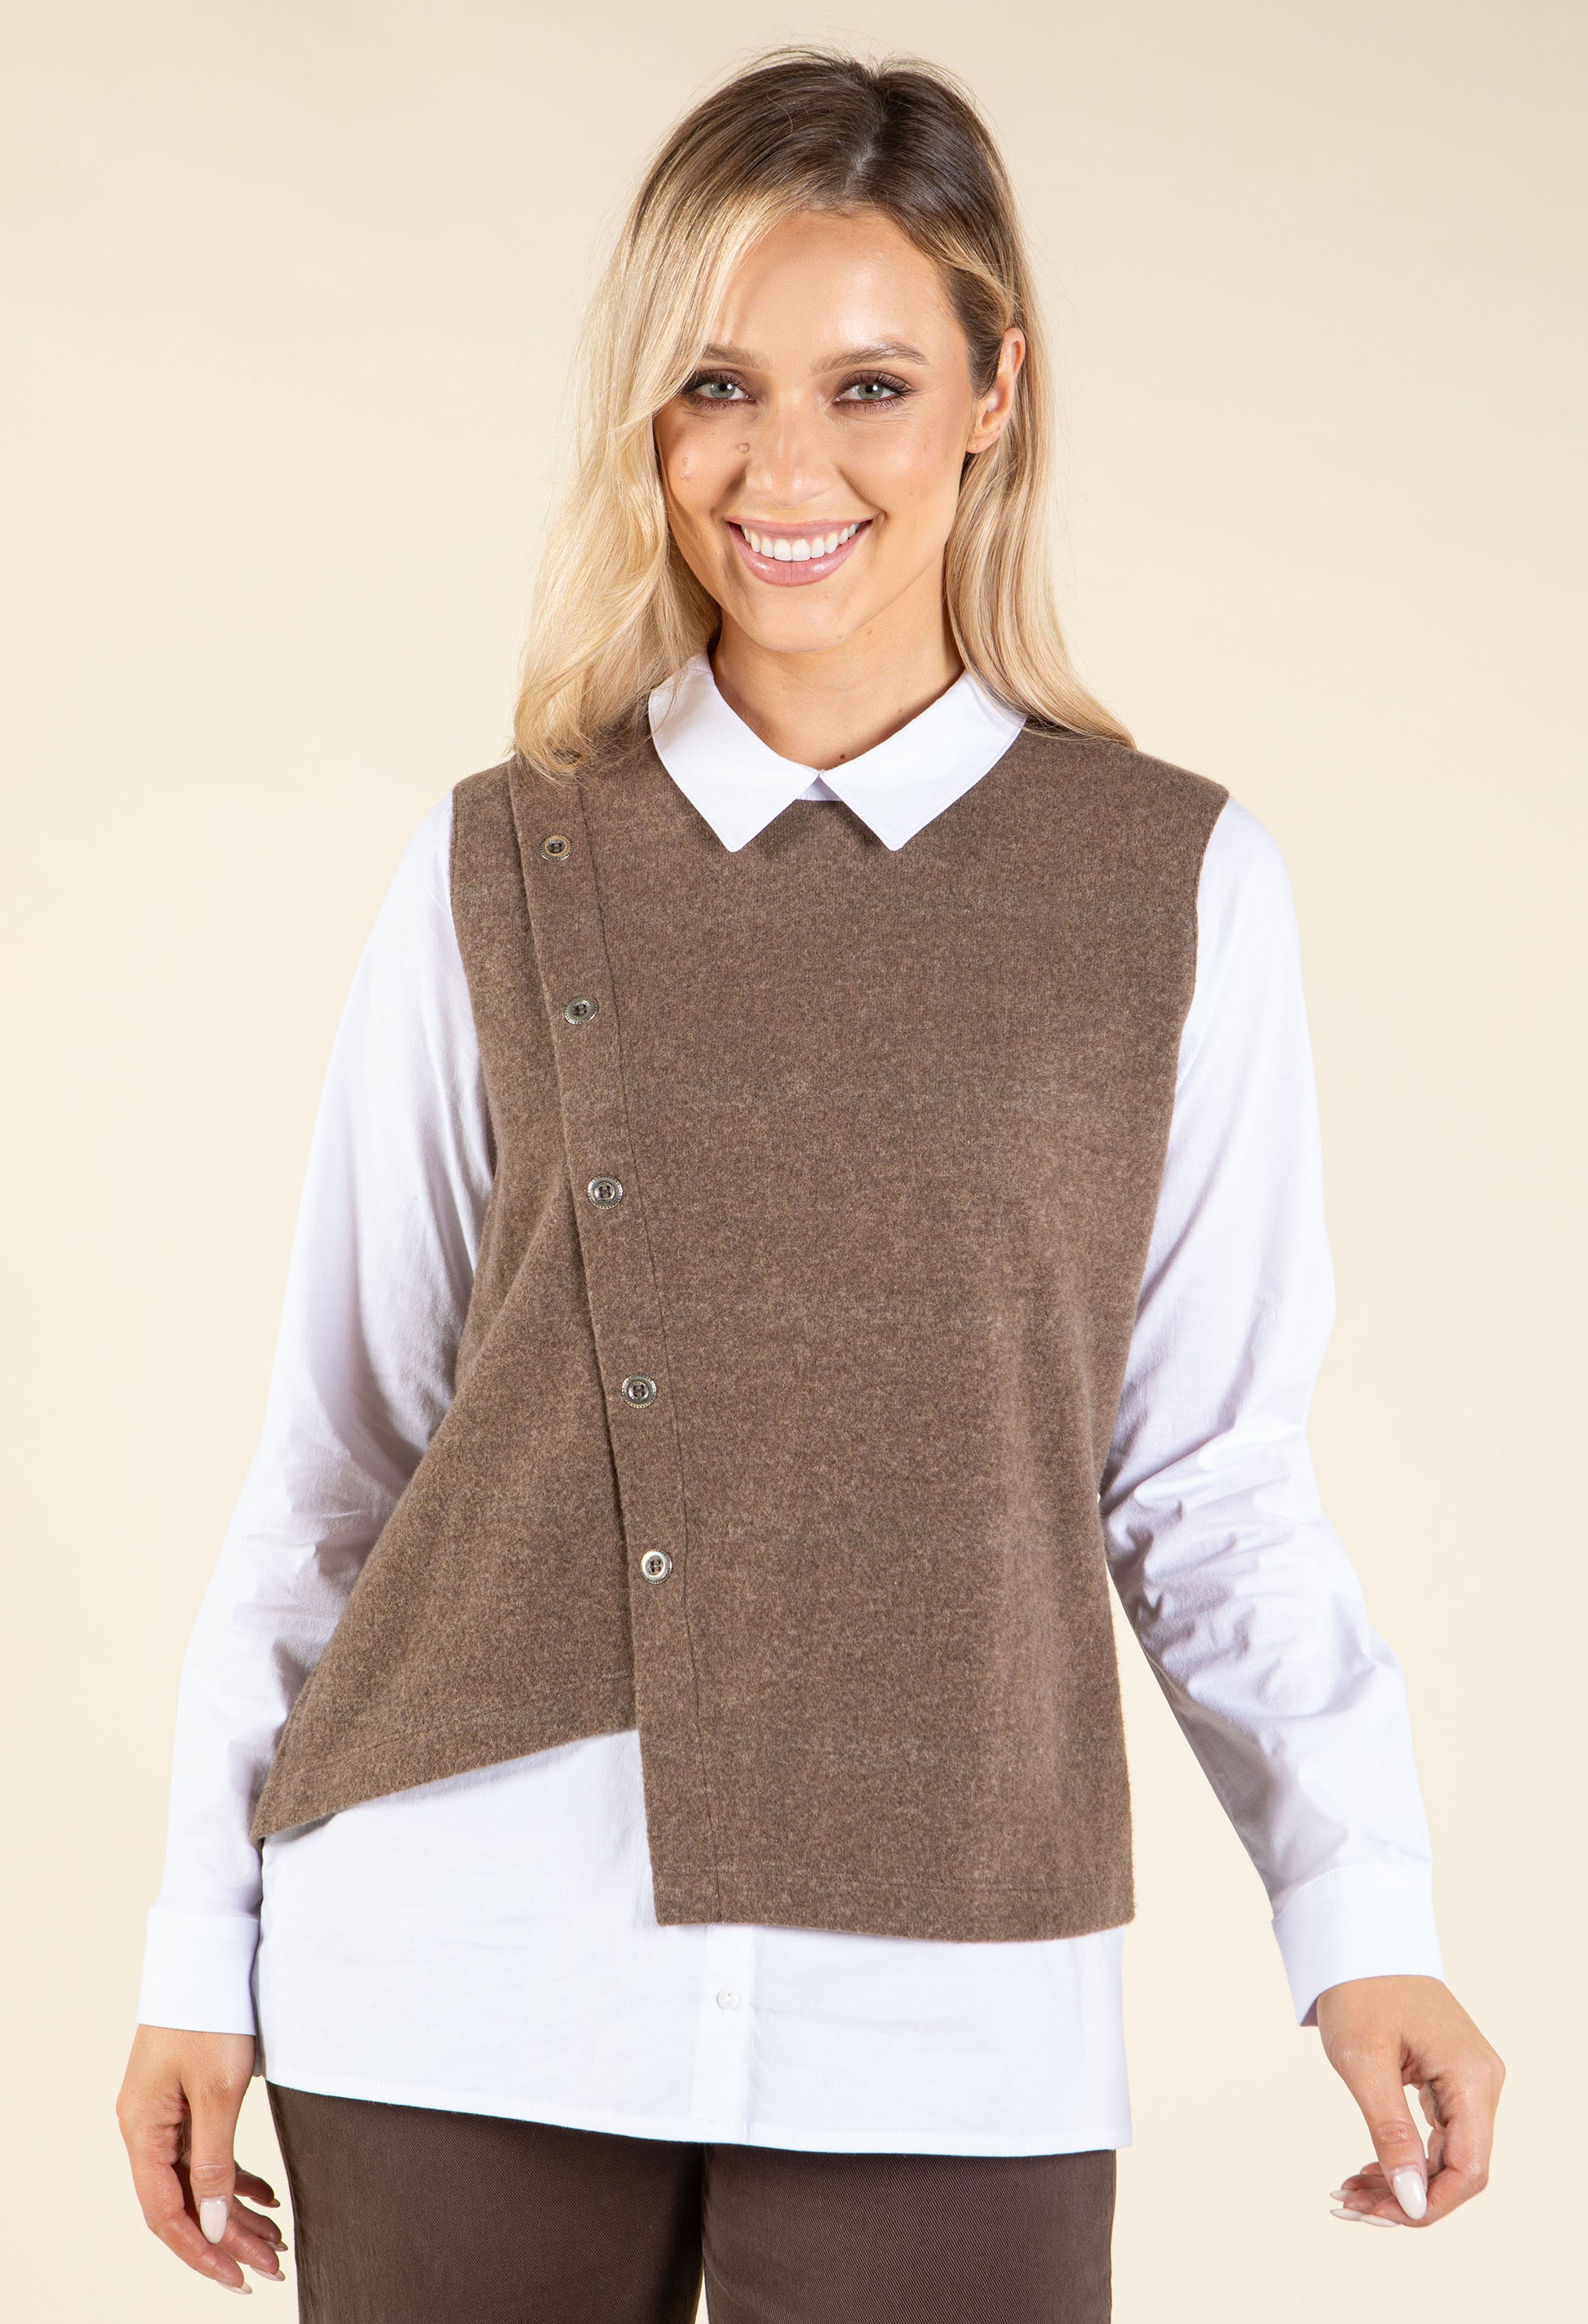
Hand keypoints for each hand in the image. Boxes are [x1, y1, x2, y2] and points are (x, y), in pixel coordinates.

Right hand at [117, 2025, 288, 2290]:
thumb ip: (215, 2162)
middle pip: (184, 2201)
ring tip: (276, 2238)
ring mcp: (166, 2112)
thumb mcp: (218, 2090)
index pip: (166, 2213)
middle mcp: (147, 2126)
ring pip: (199, 2180)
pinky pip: (208, 2153)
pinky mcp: (186, 2097)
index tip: (239, 2277)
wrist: (209, 1951)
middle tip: (272, 2264)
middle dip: (227, 2238)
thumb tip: (214, 2224)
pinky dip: (237, 2177)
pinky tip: (267, 2196)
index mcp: (142, 2129)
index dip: (202, 2251)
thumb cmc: (210, 2011)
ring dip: (235, 2211)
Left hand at [1315, 1974, 1502, 2228]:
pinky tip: (1369, 2168)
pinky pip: (1438, 2135)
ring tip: (1350, 2191)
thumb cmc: (1358, 1989)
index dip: (1428, 2204)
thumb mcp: (1365, 2063)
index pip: (1468, 2170)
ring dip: (1402, 2181)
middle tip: (1350, 2204)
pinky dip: (1404, 2156)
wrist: (1359, 1938)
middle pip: (1459, 2169)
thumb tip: (1413, 2201)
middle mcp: (1482, 2082)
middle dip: (1407, 2197)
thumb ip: (1391, 2132)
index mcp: (1471, 2078)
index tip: (1378, 2215)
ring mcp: (1469, 2080)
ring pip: (1446, 2156)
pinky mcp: (1450, 2078)